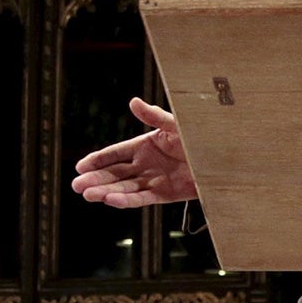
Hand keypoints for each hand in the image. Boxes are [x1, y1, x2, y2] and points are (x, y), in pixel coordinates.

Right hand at [70, 96, 194, 207]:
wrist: (224, 159)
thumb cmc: (201, 138)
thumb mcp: (176, 125)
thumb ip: (154, 117)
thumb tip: (133, 102)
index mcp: (145, 145)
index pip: (115, 154)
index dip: (97, 160)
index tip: (80, 167)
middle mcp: (146, 164)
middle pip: (115, 174)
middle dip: (96, 180)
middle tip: (77, 186)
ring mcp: (154, 180)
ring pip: (124, 188)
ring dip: (106, 192)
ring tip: (89, 195)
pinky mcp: (165, 195)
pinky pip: (142, 198)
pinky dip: (127, 200)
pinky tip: (111, 200)